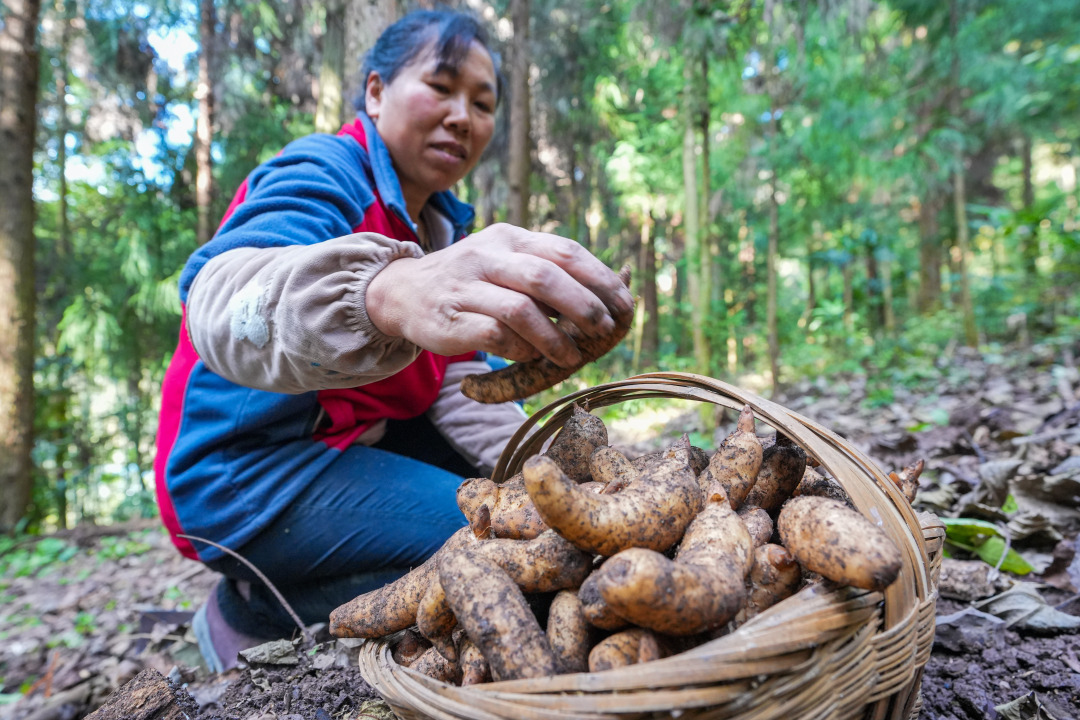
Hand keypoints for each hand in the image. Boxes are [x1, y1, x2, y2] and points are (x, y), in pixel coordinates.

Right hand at [366, 224, 633, 366]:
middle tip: (604, 332)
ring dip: (553, 337)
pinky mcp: (449, 319)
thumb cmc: (471, 281)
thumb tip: (620, 282)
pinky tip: (530, 357)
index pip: (565, 251)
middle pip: (546, 278)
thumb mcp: (508, 261)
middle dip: (583, 308)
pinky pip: (494, 335)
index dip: (600, 279)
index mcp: (510, 237)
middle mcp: (487, 255)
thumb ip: (552, 269)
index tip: (624, 305)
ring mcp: (466, 286)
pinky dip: (520, 349)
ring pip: (520, 309)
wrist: (402, 292)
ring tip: (571, 356)